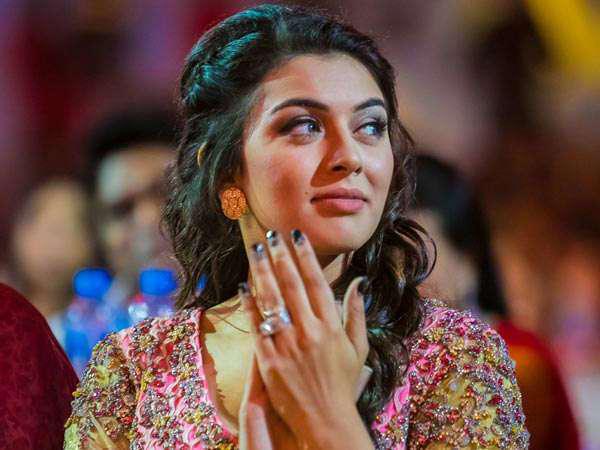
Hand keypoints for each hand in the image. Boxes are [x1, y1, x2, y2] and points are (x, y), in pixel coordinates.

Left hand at [240, 229, 369, 447]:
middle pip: (291, 285)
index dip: (305, 256)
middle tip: (270, 236)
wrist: (325, 419)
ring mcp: (287, 345)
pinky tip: (244, 285)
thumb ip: (357, 313)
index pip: (316, 282)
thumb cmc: (342, 382)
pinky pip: (257, 325)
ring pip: (272, 300)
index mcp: (331, 326)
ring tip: (255, 251)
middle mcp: (309, 331)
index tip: (296, 236)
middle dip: (279, 256)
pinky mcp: (269, 359)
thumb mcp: (358, 347)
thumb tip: (359, 283)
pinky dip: (250, 303)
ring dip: (262, 272)